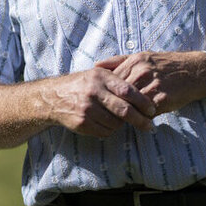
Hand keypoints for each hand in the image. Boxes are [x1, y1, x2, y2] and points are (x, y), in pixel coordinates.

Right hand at [41, 68, 156, 137]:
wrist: (53, 97)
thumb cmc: (82, 84)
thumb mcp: (98, 74)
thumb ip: (118, 80)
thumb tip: (144, 92)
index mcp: (100, 77)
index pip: (127, 90)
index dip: (142, 101)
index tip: (152, 109)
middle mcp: (93, 92)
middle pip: (124, 110)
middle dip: (140, 120)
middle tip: (149, 125)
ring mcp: (87, 108)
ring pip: (116, 123)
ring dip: (123, 125)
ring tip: (122, 121)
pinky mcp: (82, 123)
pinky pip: (105, 131)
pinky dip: (110, 130)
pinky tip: (108, 124)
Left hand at [96, 51, 205, 115]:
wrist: (195, 70)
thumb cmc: (166, 64)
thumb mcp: (142, 56)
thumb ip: (118, 61)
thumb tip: (96, 65)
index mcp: (135, 62)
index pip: (111, 80)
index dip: (106, 92)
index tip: (102, 101)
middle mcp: (141, 72)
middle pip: (119, 94)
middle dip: (113, 105)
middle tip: (107, 115)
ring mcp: (152, 86)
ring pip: (131, 105)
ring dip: (126, 115)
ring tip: (121, 121)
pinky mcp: (162, 99)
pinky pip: (146, 113)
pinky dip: (141, 118)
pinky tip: (140, 122)